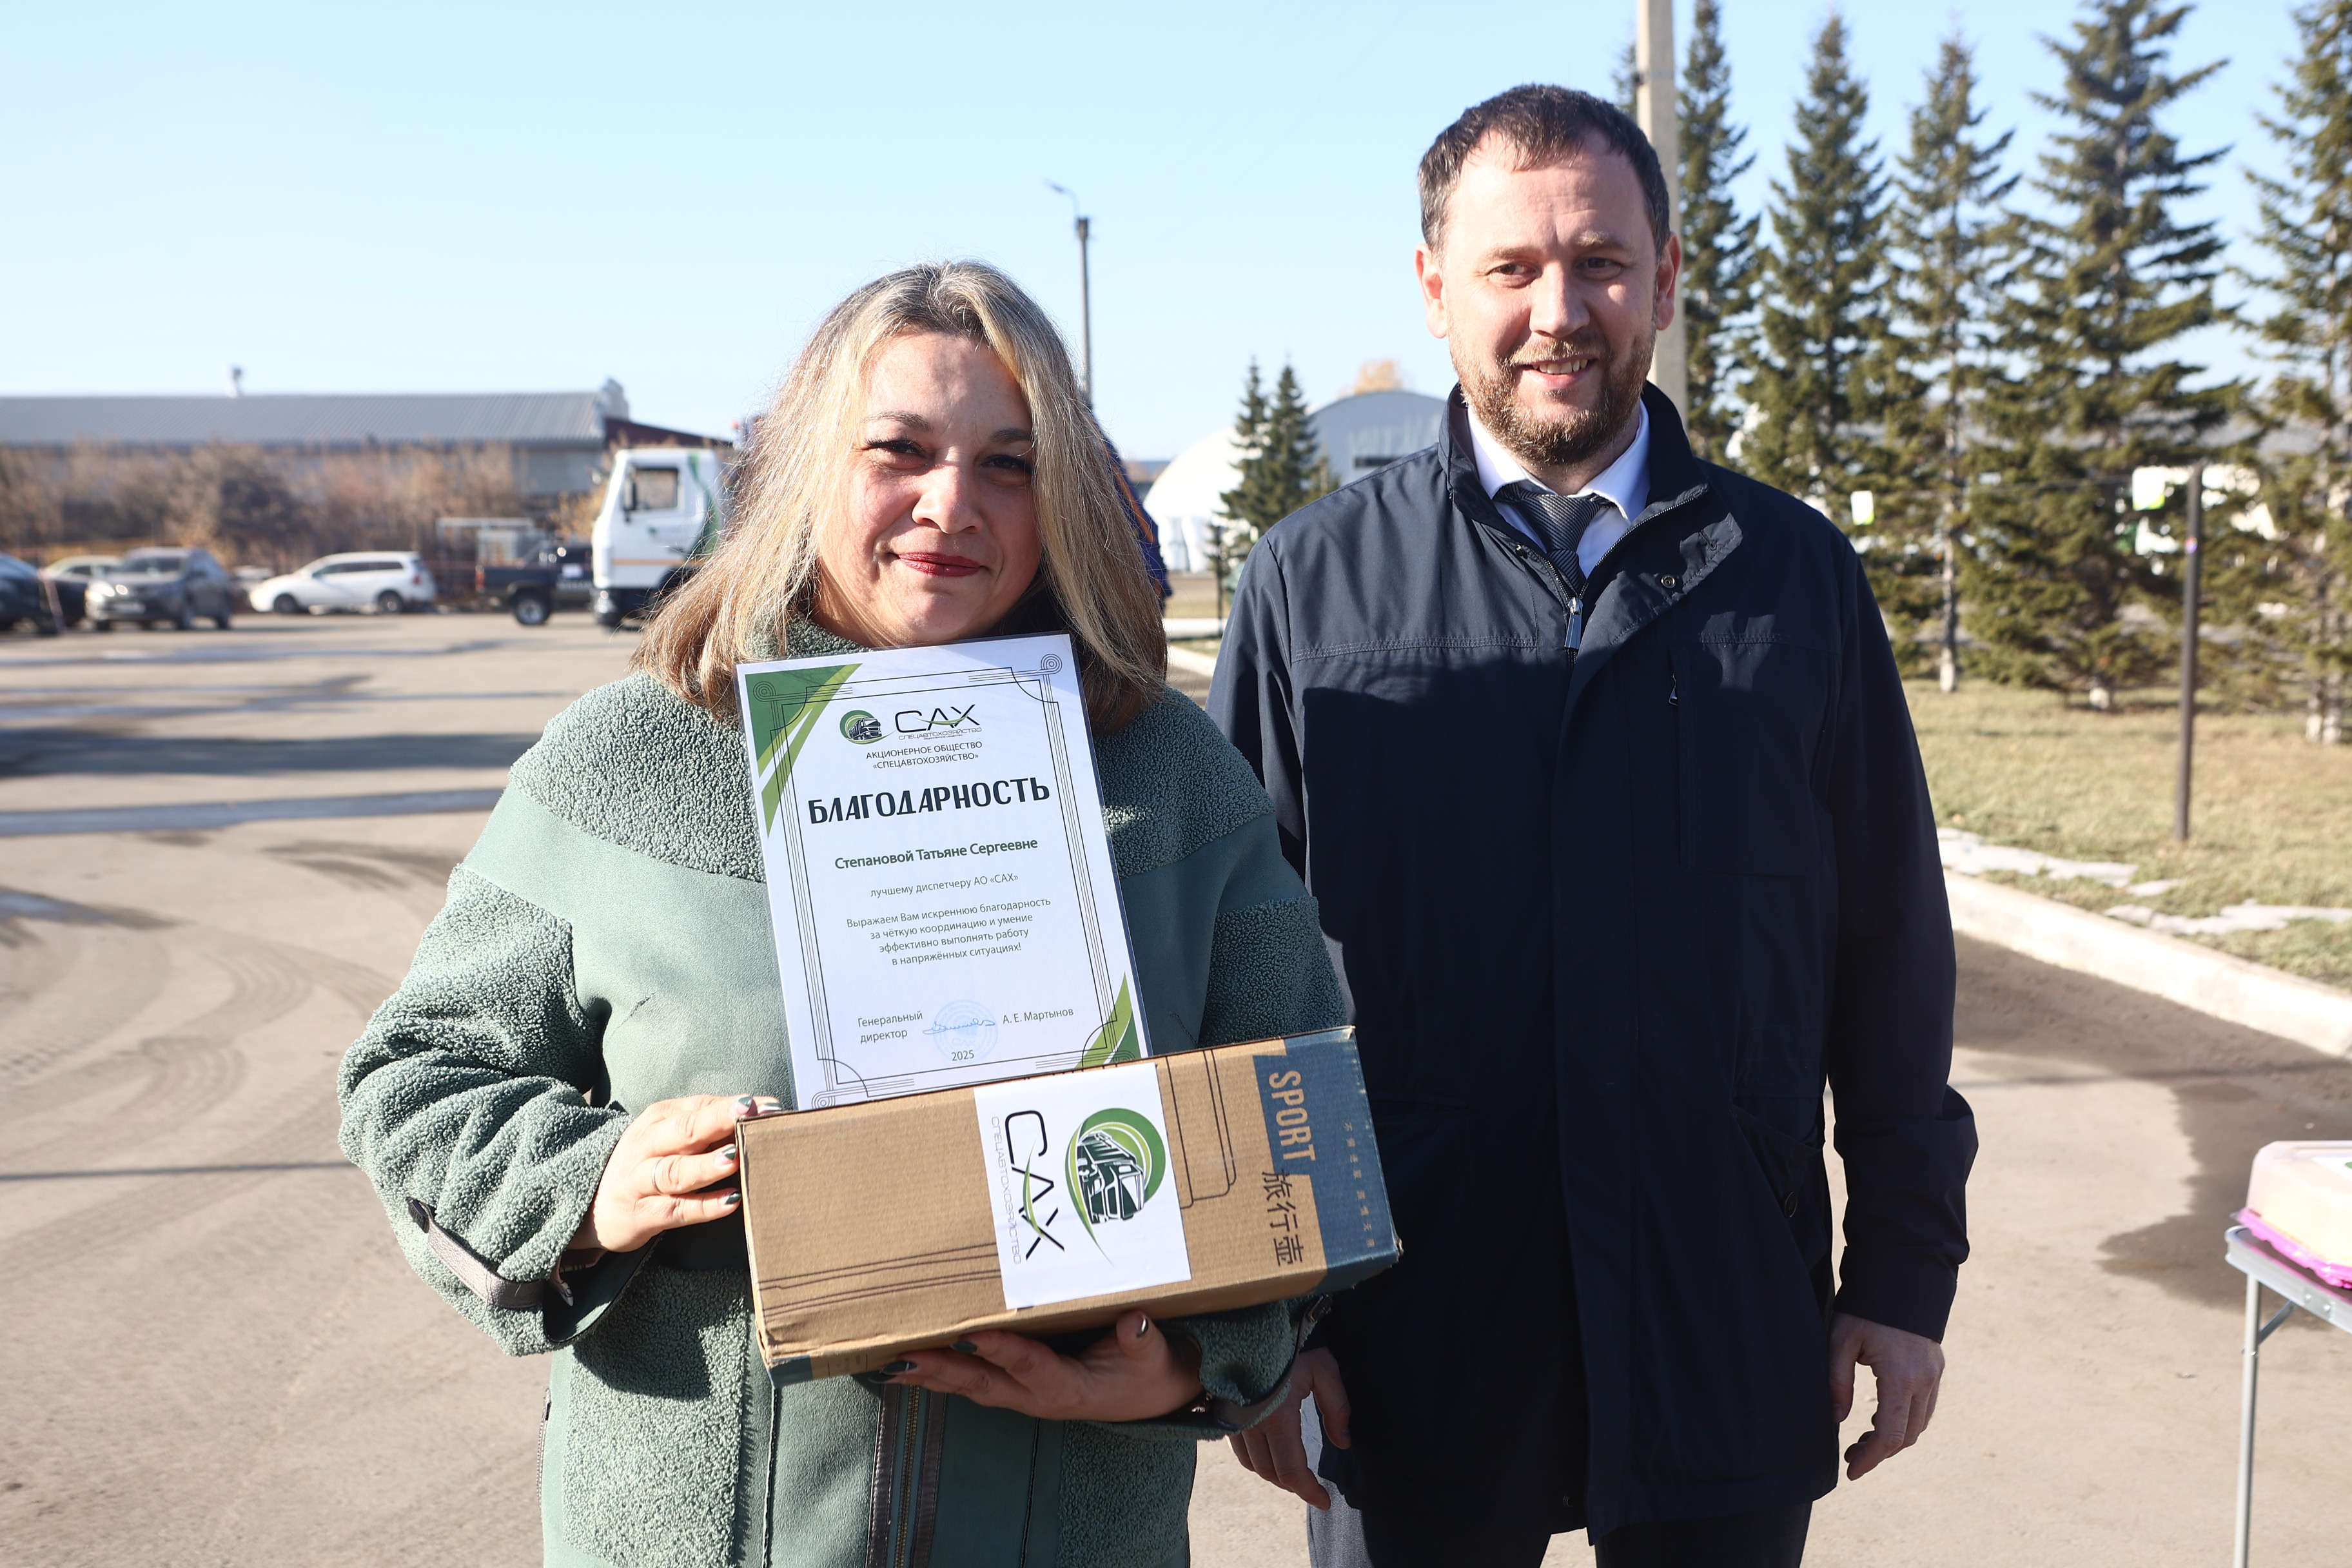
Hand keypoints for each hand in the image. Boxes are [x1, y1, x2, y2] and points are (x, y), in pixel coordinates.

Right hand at [571, 1094, 780, 1254]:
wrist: (591, 1205)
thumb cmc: (645, 1164)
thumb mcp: (666, 1137)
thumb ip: (706, 1125)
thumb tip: (759, 1112)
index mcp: (657, 1120)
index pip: (697, 1108)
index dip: (732, 1106)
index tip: (768, 1105)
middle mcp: (647, 1147)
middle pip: (684, 1131)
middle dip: (717, 1121)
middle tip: (749, 1115)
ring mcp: (641, 1182)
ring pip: (676, 1171)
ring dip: (707, 1164)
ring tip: (735, 1157)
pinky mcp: (643, 1215)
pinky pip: (677, 1210)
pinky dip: (704, 1206)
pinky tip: (731, 1200)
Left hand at [885, 1310, 1202, 1422]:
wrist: (1151, 1397)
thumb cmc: (1150, 1370)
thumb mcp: (1154, 1356)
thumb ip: (1143, 1340)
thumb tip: (1134, 1322)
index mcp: (1069, 1388)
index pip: (1030, 1364)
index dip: (1001, 1350)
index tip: (970, 1336)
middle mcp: (1038, 1397)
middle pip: (984, 1384)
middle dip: (943, 1371)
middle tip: (904, 1358)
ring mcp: (1024, 1397)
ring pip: (972, 1387)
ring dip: (933, 1376)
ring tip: (893, 1364)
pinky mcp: (1018, 1390)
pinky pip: (975, 1384)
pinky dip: (943, 1376)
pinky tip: (914, 1368)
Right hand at [1228, 1347, 1348, 1508]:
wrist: (1248, 1324)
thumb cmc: (1291, 1346)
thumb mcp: (1323, 1370)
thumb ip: (1337, 1408)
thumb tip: (1344, 1442)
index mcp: (1277, 1418)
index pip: (1292, 1471)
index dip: (1309, 1492)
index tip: (1325, 1502)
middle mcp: (1251, 1425)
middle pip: (1272, 1473)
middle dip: (1294, 1485)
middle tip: (1313, 1487)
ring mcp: (1235, 1420)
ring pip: (1253, 1465)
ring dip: (1275, 1476)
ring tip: (1294, 1475)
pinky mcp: (1225, 1414)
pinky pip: (1240, 1451)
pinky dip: (1257, 1461)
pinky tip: (1271, 1454)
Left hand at [1829, 1311, 1944, 1478]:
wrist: (1901, 1277)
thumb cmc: (1865, 1308)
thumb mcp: (1840, 1342)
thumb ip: (1837, 1382)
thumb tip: (1836, 1419)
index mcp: (1901, 1378)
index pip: (1890, 1435)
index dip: (1871, 1459)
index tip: (1852, 1471)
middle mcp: (1925, 1381)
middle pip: (1907, 1435)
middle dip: (1879, 1452)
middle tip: (1851, 1455)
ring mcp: (1935, 1374)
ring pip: (1919, 1424)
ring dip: (1894, 1437)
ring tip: (1863, 1439)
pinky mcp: (1937, 1367)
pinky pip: (1925, 1406)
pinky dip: (1906, 1419)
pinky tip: (1881, 1417)